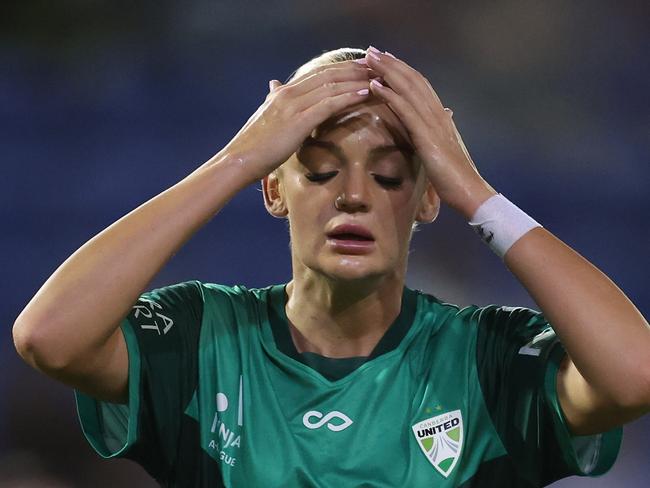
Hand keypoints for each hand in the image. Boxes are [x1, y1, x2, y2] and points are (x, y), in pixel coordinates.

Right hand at [219, 60, 374, 183]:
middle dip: (353, 70)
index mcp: (282, 93)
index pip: (317, 74)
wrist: (240, 159)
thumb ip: (274, 100)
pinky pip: (329, 104)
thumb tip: (273, 85)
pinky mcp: (299, 121)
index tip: (360, 66)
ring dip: (356, 80)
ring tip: (377, 78)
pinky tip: (364, 94)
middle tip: (375, 67)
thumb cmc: (254, 145)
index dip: (340, 68)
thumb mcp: (265, 116)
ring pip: (331, 86)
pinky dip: (348, 97)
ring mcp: (293, 105)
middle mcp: (288, 93)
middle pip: (327, 75)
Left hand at [363, 46, 496, 217]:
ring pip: (408, 89)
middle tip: (371, 51)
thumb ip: (439, 133)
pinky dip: (390, 95)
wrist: (470, 192)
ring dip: (387, 72)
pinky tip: (375, 86)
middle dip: (391, 64)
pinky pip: (406, 110)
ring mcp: (433, 124)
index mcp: (441, 118)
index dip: (403, 71)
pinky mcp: (427, 137)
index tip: (386, 60)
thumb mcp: (445, 150)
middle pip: (413, 80)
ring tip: (369, 60)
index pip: (421, 86)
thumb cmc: (455, 178)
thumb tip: (444, 118)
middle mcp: (438, 115)